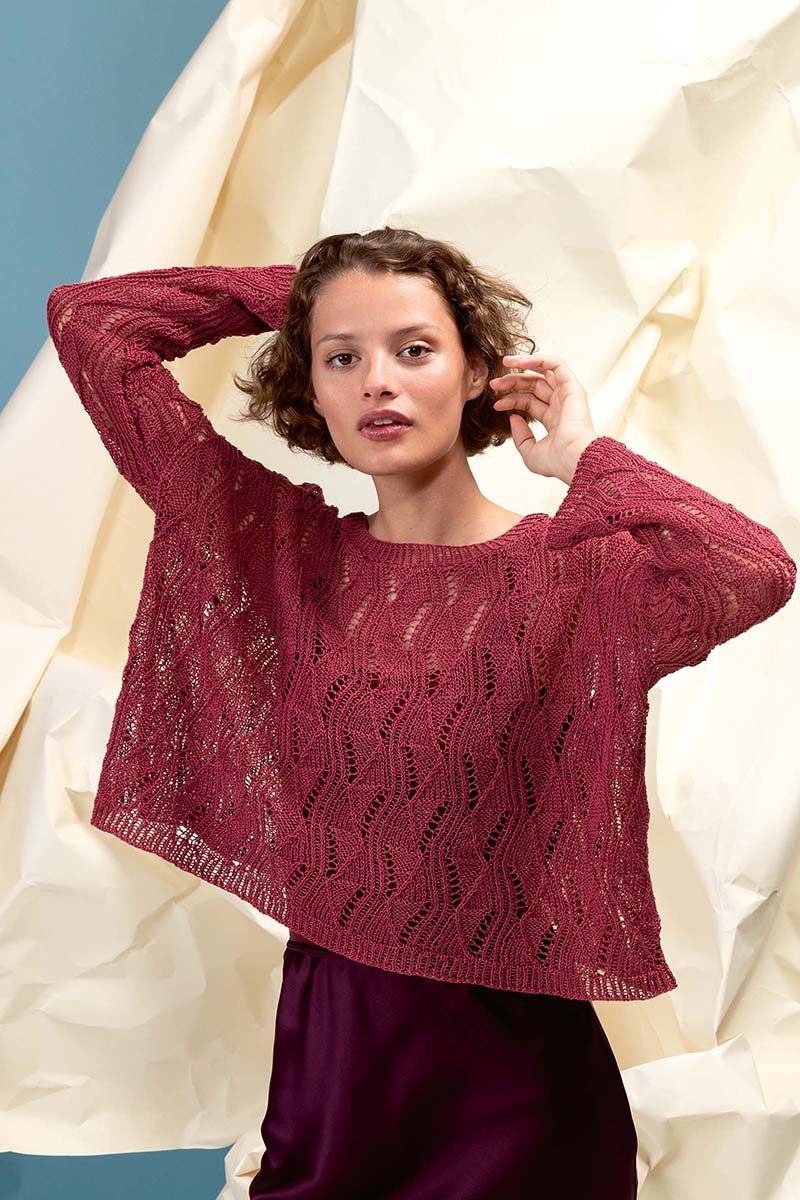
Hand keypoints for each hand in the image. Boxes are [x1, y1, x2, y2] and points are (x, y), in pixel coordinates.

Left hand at [489, 353, 596, 480]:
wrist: (573, 458)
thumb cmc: (556, 461)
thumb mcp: (530, 452)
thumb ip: (520, 436)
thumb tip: (513, 418)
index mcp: (554, 420)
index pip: (529, 402)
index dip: (511, 400)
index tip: (496, 404)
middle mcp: (561, 405)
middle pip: (534, 385)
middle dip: (513, 382)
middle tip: (494, 384)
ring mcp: (568, 395)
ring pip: (543, 372)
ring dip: (524, 365)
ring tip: (505, 362)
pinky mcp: (573, 386)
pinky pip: (556, 364)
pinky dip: (539, 359)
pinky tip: (520, 363)